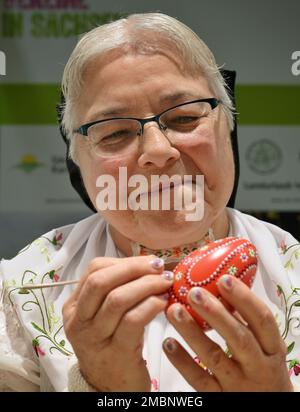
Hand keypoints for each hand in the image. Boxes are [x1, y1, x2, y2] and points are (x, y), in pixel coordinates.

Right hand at [63, 255, 172, 391]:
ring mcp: (94, 338)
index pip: (94, 270)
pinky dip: (151, 305)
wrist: (110, 388)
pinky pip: (133, 320)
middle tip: (159, 268)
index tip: (149, 262)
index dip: (124, 261)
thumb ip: (118, 290)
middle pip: (101, 281)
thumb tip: (150, 264)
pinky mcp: (115, 353)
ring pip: (117, 299)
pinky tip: (164, 302)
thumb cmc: (112, 344)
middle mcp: (78, 321)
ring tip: (166, 283)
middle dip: (134, 268)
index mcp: (74, 306)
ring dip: (147, 285)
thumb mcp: (105, 316)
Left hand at [163, 275, 292, 391]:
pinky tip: (168, 343)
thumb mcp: (265, 346)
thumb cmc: (263, 368)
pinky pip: (198, 380)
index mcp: (272, 348)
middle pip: (238, 338)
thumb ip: (246, 322)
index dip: (244, 298)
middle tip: (194, 292)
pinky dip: (182, 361)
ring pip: (214, 357)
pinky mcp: (219, 398)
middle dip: (215, 313)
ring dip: (192, 332)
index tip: (224, 279)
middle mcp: (258, 366)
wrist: (269, 408)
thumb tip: (219, 286)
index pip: (262, 320)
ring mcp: (238, 384)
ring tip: (174, 310)